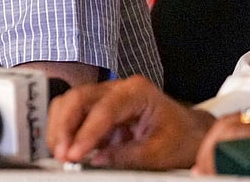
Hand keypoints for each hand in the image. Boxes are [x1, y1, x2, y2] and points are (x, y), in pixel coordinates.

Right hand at [47, 75, 214, 169]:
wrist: (189, 133)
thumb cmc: (180, 137)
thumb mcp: (159, 152)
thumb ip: (127, 156)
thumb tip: (96, 160)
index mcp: (138, 92)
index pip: (105, 108)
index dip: (87, 132)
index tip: (75, 154)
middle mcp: (118, 89)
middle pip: (79, 97)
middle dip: (64, 126)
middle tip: (61, 155)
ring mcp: (106, 97)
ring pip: (70, 103)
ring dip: (60, 128)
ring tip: (60, 154)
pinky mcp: (99, 111)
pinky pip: (73, 115)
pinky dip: (64, 131)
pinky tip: (66, 149)